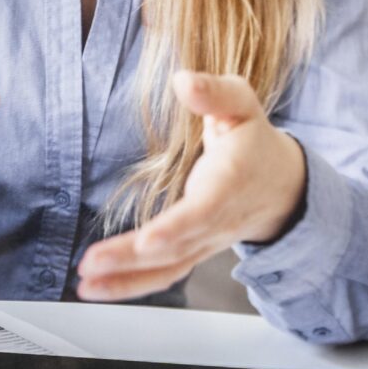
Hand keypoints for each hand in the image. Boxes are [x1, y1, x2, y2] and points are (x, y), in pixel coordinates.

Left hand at [75, 71, 306, 301]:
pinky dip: (130, 285)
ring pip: (168, 268)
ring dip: (125, 281)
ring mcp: (206, 241)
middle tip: (90, 264)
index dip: (177, 227)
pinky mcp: (193, 251)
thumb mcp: (242, 104)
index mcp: (231, 182)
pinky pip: (164, 275)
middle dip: (131, 258)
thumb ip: (215, 92)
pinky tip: (97, 288)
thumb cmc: (254, 140)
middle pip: (176, 247)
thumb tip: (183, 80)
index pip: (203, 210)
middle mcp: (218, 221)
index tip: (146, 240)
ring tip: (85, 285)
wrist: (282, 185)